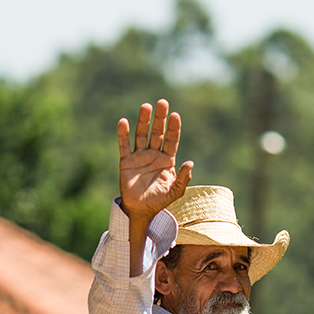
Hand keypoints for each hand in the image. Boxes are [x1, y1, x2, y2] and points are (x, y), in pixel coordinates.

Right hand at [117, 99, 192, 227]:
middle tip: (162, 103)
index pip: (171, 140)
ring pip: (141, 135)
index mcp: (167, 160)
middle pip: (157, 132)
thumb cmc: (159, 201)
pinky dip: (123, 134)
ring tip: (146, 106)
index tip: (175, 116)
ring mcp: (139, 157)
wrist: (140, 210)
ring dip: (144, 121)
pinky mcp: (126, 162)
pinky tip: (123, 122)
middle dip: (160, 118)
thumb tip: (190, 163)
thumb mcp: (175, 192)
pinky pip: (124, 146)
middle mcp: (154, 154)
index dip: (173, 128)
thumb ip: (183, 179)